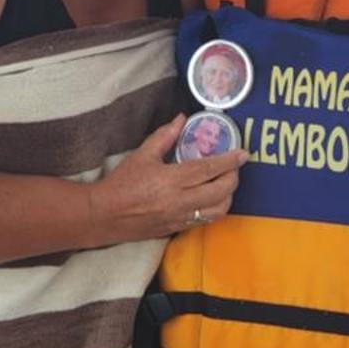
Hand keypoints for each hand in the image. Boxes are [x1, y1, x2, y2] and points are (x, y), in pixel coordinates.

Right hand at [90, 114, 247, 244]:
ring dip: (227, 197)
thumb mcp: (142, 155)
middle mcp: (180, 201)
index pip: (209, 169)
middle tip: (234, 167)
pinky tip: (211, 199)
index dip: (229, 161)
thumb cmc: (122, 183)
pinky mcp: (177, 228)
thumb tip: (181, 118)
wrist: (105, 215)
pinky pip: (205, 221)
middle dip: (233, 178)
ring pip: (218, 211)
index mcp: (172, 179)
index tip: (243, 154)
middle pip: (220, 191)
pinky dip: (214, 209)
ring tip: (225, 184)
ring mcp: (180, 217)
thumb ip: (165, 136)